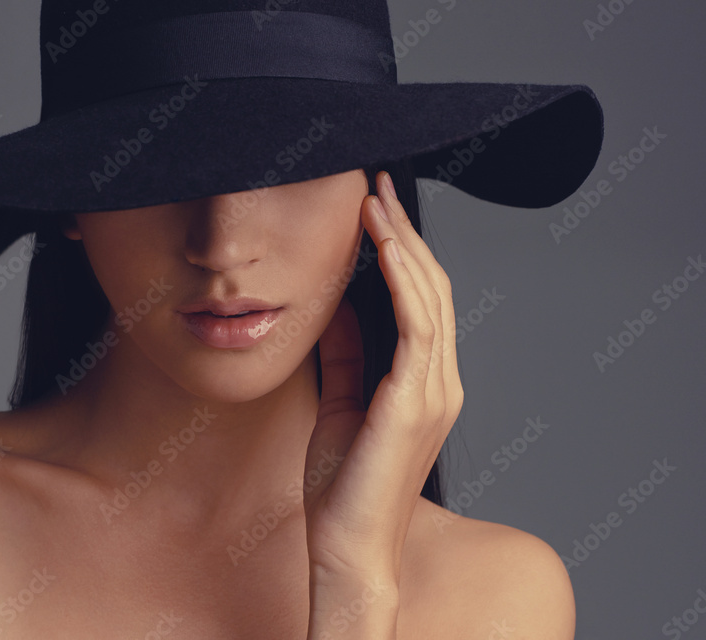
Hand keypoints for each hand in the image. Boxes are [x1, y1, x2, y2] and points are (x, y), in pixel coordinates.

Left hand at [303, 171, 463, 585]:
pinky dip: (403, 283)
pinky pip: (416, 329)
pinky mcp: (414, 404)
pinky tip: (385, 249)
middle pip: (431, 289)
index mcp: (424, 383)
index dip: (403, 251)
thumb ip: (347, 354)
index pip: (421, 300)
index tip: (375, 211)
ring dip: (402, 245)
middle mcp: (440, 383)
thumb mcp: (340, 402)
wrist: (347, 546)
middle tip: (376, 188)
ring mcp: (434, 393)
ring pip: (428, 299)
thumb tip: (338, 305)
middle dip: (404, 233)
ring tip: (375, 203)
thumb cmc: (343, 485)